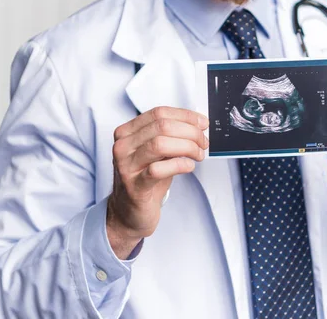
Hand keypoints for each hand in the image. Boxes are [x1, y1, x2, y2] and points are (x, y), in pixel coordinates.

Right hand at [108, 107, 208, 258]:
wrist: (129, 212)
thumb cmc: (145, 179)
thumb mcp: (155, 152)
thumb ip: (170, 136)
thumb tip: (197, 124)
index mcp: (127, 132)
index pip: (159, 113)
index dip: (185, 116)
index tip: (202, 123)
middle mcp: (123, 146)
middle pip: (162, 126)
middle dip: (190, 132)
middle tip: (203, 142)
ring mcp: (126, 166)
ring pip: (160, 144)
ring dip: (187, 147)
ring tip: (198, 155)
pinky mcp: (134, 186)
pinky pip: (158, 169)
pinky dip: (180, 165)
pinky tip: (189, 166)